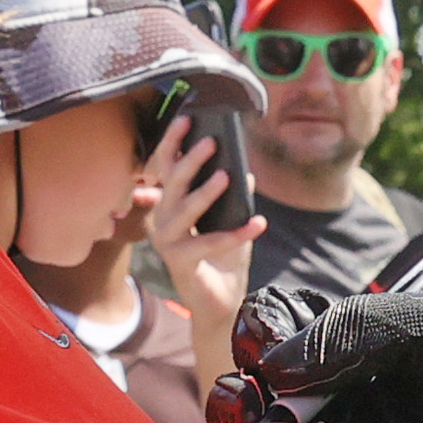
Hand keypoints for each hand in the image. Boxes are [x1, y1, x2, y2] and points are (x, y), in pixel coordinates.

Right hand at [143, 120, 266, 388]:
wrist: (222, 302)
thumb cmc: (222, 257)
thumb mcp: (231, 220)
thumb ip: (235, 197)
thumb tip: (246, 172)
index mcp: (171, 205)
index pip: (166, 168)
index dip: (173, 144)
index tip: (188, 120)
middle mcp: (164, 221)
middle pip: (172, 185)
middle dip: (190, 161)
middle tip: (211, 143)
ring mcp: (169, 244)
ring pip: (183, 212)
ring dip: (205, 193)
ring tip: (227, 176)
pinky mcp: (182, 264)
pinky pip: (208, 243)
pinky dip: (236, 234)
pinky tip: (259, 223)